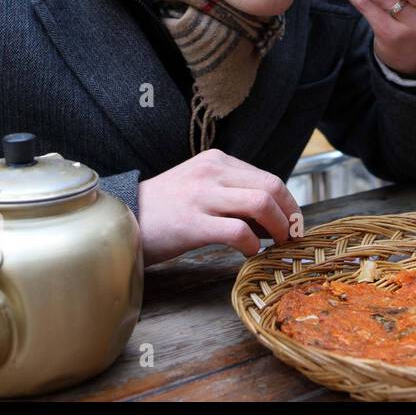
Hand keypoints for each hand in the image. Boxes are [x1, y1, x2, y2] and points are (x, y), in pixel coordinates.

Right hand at [136, 149, 302, 264]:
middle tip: (293, 236)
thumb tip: (271, 218)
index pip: (267, 177)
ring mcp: (202, 196)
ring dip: (278, 228)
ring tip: (277, 245)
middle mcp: (211, 172)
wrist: (122, 217)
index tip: (293, 223)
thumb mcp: (199, 186)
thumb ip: (231, 193)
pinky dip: (252, 244)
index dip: (288, 203)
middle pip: (271, 186)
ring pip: (261, 203)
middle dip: (290, 214)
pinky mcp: (192, 222)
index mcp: (216, 161)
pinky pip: (237, 231)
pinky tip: (249, 253)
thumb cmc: (164, 209)